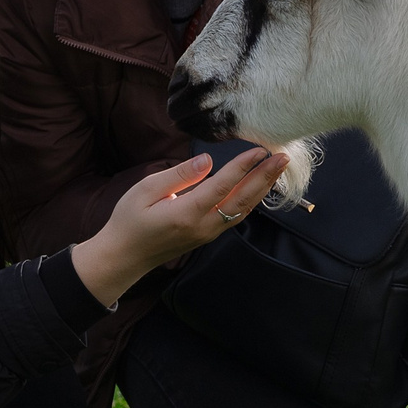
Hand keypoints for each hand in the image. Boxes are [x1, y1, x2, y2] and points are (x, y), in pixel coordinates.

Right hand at [69, 146, 288, 306]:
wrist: (124, 257)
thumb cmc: (129, 220)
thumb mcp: (145, 190)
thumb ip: (179, 175)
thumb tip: (207, 161)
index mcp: (186, 213)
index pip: (222, 186)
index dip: (242, 167)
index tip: (259, 150)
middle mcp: (203, 226)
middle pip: (242, 199)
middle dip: (264, 177)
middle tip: (283, 157)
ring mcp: (208, 233)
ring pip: (243, 209)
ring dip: (262, 188)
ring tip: (277, 169)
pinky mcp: (207, 235)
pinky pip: (235, 216)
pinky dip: (251, 200)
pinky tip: (259, 187)